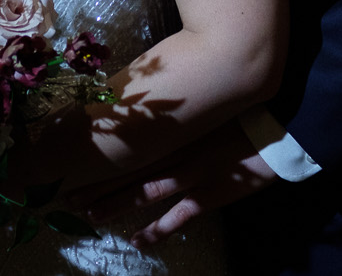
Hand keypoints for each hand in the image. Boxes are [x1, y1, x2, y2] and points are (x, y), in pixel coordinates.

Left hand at [82, 122, 278, 246]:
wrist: (275, 129)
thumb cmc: (239, 111)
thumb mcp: (202, 102)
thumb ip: (177, 108)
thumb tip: (148, 106)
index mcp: (174, 128)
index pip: (128, 143)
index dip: (101, 154)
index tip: (73, 160)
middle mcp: (176, 151)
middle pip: (129, 169)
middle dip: (97, 182)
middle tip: (67, 194)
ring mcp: (192, 176)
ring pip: (146, 191)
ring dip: (116, 203)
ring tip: (89, 213)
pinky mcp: (209, 195)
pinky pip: (178, 216)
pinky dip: (157, 230)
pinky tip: (137, 240)